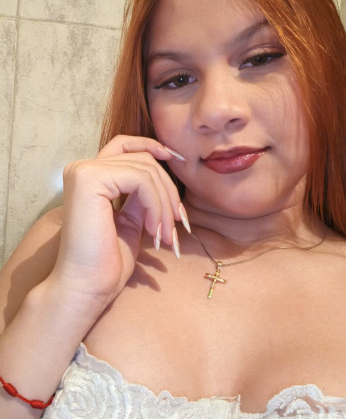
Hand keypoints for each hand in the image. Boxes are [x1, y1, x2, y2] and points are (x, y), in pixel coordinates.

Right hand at [50, 135, 184, 305]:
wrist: (88, 287)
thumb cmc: (108, 260)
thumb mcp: (132, 218)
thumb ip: (141, 193)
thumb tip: (164, 172)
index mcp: (89, 176)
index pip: (126, 145)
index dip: (153, 147)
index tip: (178, 160)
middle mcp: (82, 168)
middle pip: (142, 159)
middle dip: (168, 190)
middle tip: (178, 223)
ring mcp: (84, 171)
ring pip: (146, 170)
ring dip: (164, 204)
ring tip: (166, 234)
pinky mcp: (90, 180)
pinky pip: (141, 180)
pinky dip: (156, 204)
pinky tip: (153, 230)